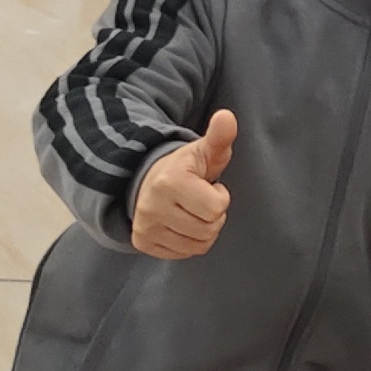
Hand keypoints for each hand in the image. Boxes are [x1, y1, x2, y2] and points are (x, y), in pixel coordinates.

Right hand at [131, 110, 236, 259]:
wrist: (146, 180)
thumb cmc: (185, 168)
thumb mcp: (204, 151)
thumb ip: (220, 137)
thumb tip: (227, 117)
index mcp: (171, 181)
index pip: (217, 208)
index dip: (219, 197)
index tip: (207, 186)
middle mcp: (152, 206)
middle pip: (209, 229)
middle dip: (213, 216)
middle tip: (200, 201)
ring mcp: (145, 226)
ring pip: (198, 245)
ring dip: (203, 231)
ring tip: (191, 212)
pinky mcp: (142, 242)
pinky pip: (183, 254)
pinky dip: (188, 243)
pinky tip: (181, 224)